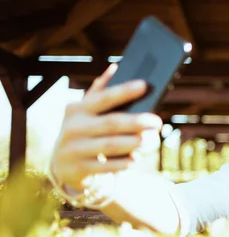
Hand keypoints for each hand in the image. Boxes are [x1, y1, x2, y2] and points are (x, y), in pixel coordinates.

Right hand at [50, 64, 162, 190]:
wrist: (63, 166)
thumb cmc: (85, 132)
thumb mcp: (87, 113)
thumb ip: (100, 92)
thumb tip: (116, 67)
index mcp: (77, 109)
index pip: (103, 97)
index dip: (124, 91)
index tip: (145, 85)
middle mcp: (73, 127)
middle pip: (111, 123)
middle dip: (137, 122)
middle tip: (157, 121)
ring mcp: (74, 149)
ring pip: (110, 145)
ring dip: (134, 142)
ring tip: (151, 139)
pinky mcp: (78, 169)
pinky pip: (106, 166)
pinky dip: (123, 162)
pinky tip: (136, 158)